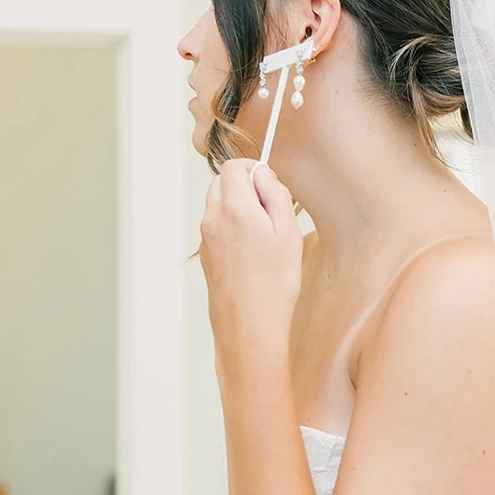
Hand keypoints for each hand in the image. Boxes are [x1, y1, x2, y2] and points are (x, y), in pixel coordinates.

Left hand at [199, 159, 302, 362]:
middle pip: (222, 184)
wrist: (250, 327)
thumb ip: (275, 194)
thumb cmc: (274, 284)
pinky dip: (232, 231)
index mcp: (234, 207)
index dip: (253, 170)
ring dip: (239, 211)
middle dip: (245, 189)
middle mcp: (213, 219)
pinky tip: (253, 257)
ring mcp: (206, 239)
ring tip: (264, 239)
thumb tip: (263, 174)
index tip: (270, 187)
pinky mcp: (206, 258)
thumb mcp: (288, 232)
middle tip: (271, 214)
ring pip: (218, 207)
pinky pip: (217, 230)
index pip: (233, 166)